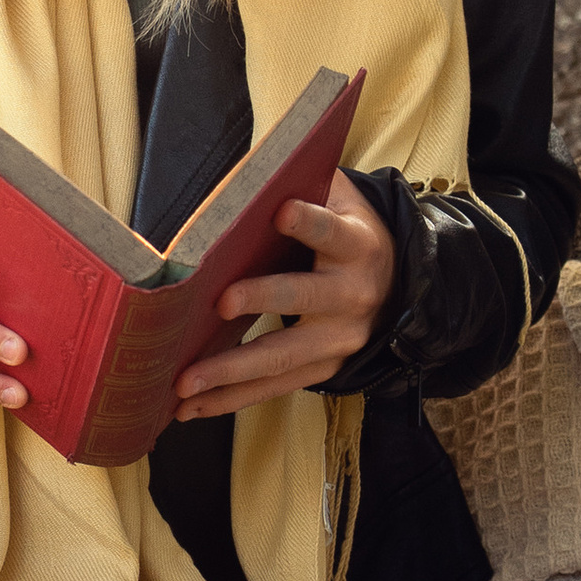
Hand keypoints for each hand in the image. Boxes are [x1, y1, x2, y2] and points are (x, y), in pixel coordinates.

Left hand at [173, 169, 394, 420]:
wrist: (396, 285)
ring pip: (282, 357)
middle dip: (263, 300)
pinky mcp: (324, 368)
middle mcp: (352, 294)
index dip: (308, 222)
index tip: (282, 211)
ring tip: (184, 384)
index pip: (330, 230)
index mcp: (356, 245)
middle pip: (304, 297)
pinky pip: (274, 386)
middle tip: (221, 302)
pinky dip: (231, 398)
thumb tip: (245, 173)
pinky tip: (191, 407)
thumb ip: (301, 182)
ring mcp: (339, 339)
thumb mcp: (338, 200)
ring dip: (230, 373)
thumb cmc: (346, 233)